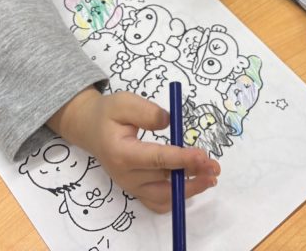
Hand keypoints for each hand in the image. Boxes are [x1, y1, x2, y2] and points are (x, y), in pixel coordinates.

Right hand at [49, 89, 219, 212]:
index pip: (156, 159)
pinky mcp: (136, 190)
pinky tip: (194, 184)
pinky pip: (159, 202)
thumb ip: (146, 111)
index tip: (202, 155)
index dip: (181, 159)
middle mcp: (126, 175)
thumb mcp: (124, 102)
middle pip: (164, 181)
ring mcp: (131, 186)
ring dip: (190, 189)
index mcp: (121, 153)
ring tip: (211, 177)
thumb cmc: (108, 114)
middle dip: (192, 174)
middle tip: (214, 166)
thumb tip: (169, 121)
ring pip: (164, 197)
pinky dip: (177, 198)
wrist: (90, 129)